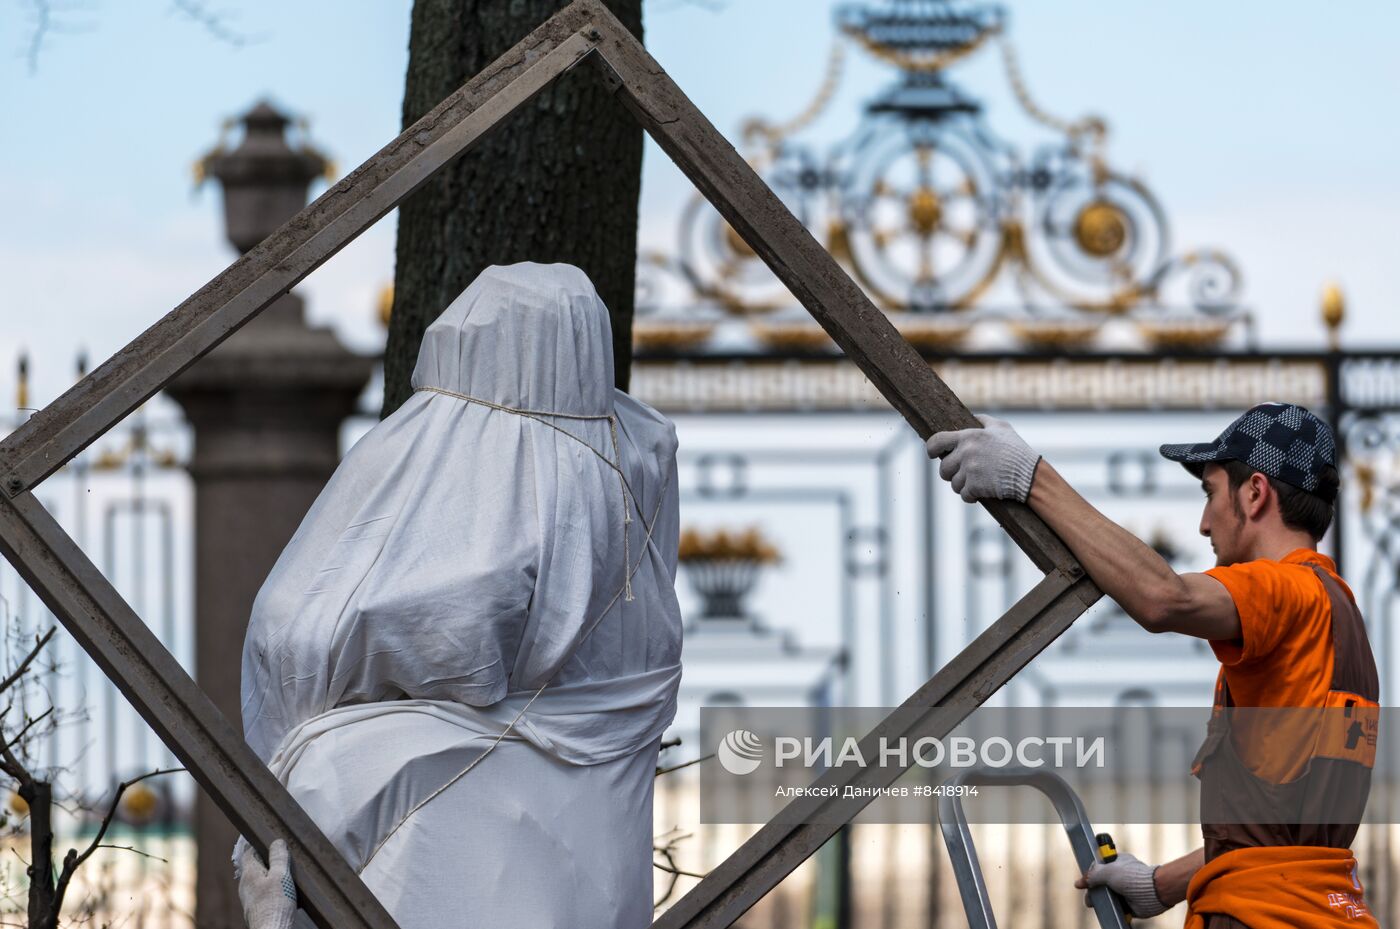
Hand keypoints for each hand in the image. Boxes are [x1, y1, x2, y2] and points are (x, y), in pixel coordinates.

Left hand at [238, 838, 297, 928]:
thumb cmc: (276, 904)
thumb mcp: (281, 877)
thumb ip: (279, 858)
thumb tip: (277, 842)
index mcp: (249, 874)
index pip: (249, 852)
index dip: (258, 844)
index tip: (268, 839)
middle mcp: (245, 885)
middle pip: (254, 866)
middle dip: (267, 860)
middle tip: (282, 855)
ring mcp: (249, 898)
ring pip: (259, 880)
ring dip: (270, 875)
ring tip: (286, 874)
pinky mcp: (256, 908)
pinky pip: (263, 892)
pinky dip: (272, 888)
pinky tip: (284, 892)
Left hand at [925, 414, 1040, 503]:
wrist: (1030, 474)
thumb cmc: (1017, 450)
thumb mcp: (1002, 428)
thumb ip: (984, 421)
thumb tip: (972, 417)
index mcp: (968, 436)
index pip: (936, 441)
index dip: (931, 449)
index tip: (932, 454)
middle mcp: (966, 452)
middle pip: (944, 468)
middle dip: (952, 473)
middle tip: (965, 473)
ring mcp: (969, 470)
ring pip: (953, 484)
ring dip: (963, 485)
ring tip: (977, 482)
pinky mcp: (975, 486)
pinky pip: (964, 495)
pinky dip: (971, 496)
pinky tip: (981, 492)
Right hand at [1074, 851, 1167, 917]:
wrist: (1152, 892)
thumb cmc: (1132, 877)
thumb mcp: (1107, 871)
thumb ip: (1092, 875)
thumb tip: (1079, 883)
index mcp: (1117, 862)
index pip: (1099, 866)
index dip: (1090, 873)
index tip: (1084, 881)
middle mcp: (1121, 875)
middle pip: (1101, 883)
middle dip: (1093, 891)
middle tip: (1089, 898)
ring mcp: (1125, 890)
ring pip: (1107, 896)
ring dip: (1101, 901)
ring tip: (1096, 905)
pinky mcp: (1129, 904)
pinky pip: (1116, 907)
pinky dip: (1112, 910)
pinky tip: (1107, 910)